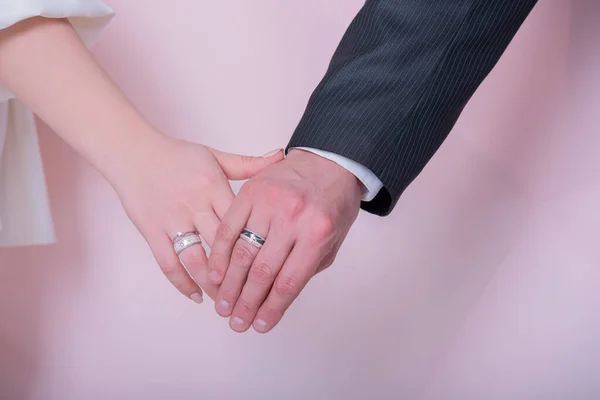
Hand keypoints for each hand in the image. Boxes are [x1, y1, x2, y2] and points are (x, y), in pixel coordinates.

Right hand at [109, 133, 282, 302]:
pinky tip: (196, 296)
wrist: (134, 153)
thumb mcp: (215, 157)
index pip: (240, 222)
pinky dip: (181, 283)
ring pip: (195, 259)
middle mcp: (193, 205)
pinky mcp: (152, 231)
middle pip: (221, 246)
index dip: (256, 246)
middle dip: (237, 274)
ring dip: (212, 285)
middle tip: (252, 294)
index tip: (271, 266)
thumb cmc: (178, 156)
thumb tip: (281, 156)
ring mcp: (171, 220)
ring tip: (226, 302)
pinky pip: (167, 263)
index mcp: (213, 186)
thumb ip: (248, 164)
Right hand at [207, 149, 362, 332]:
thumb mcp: (334, 238)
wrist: (329, 159)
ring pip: (242, 253)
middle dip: (247, 303)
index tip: (260, 325)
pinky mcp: (250, 191)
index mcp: (318, 233)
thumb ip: (308, 267)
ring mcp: (269, 202)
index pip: (289, 282)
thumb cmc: (334, 202)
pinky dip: (219, 254)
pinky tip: (215, 274)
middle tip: (236, 322)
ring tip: (222, 306)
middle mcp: (292, 218)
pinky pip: (228, 227)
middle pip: (262, 272)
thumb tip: (278, 298)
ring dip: (229, 285)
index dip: (272, 309)